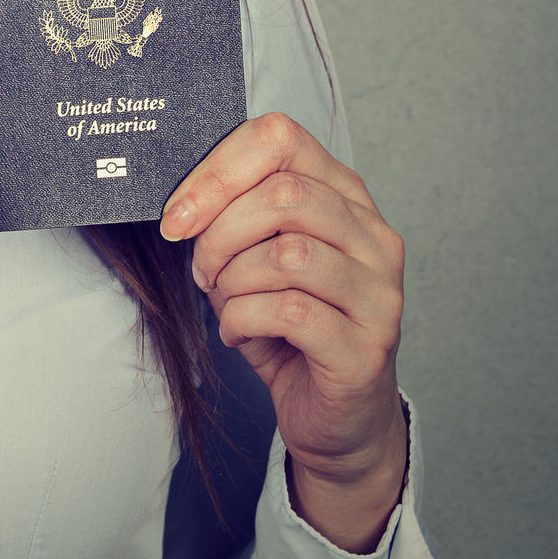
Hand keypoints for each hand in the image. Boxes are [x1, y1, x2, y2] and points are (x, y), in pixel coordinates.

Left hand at [161, 112, 408, 551]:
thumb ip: (234, 218)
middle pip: (284, 194)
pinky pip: (290, 312)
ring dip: (232, 281)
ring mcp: (380, 293)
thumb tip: (181, 202)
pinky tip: (238, 333)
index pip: (282, 139)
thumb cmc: (290, 329)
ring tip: (226, 302)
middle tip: (202, 270)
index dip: (217, 170)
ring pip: (287, 254)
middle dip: (220, 233)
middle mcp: (375, 238)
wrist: (336, 419)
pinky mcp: (367, 347)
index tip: (177, 214)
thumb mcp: (258, 259)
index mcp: (347, 198)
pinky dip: (243, 320)